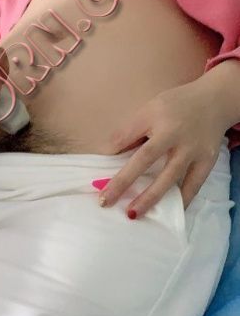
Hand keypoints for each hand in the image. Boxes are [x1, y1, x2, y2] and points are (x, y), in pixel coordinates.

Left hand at [99, 79, 227, 217]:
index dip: (117, 168)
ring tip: (133, 214)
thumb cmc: (176, 107)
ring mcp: (194, 151)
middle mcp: (178, 137)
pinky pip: (193, 186)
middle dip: (127, 184)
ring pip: (171, 179)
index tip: (100, 186)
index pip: (134, 146)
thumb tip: (107, 155)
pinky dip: (180, 201)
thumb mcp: (149, 110)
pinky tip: (167, 213)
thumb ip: (129, 132)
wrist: (215, 100)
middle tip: (107, 202)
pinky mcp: (208, 162)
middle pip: (150, 163)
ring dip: (151, 198)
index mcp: (160, 121)